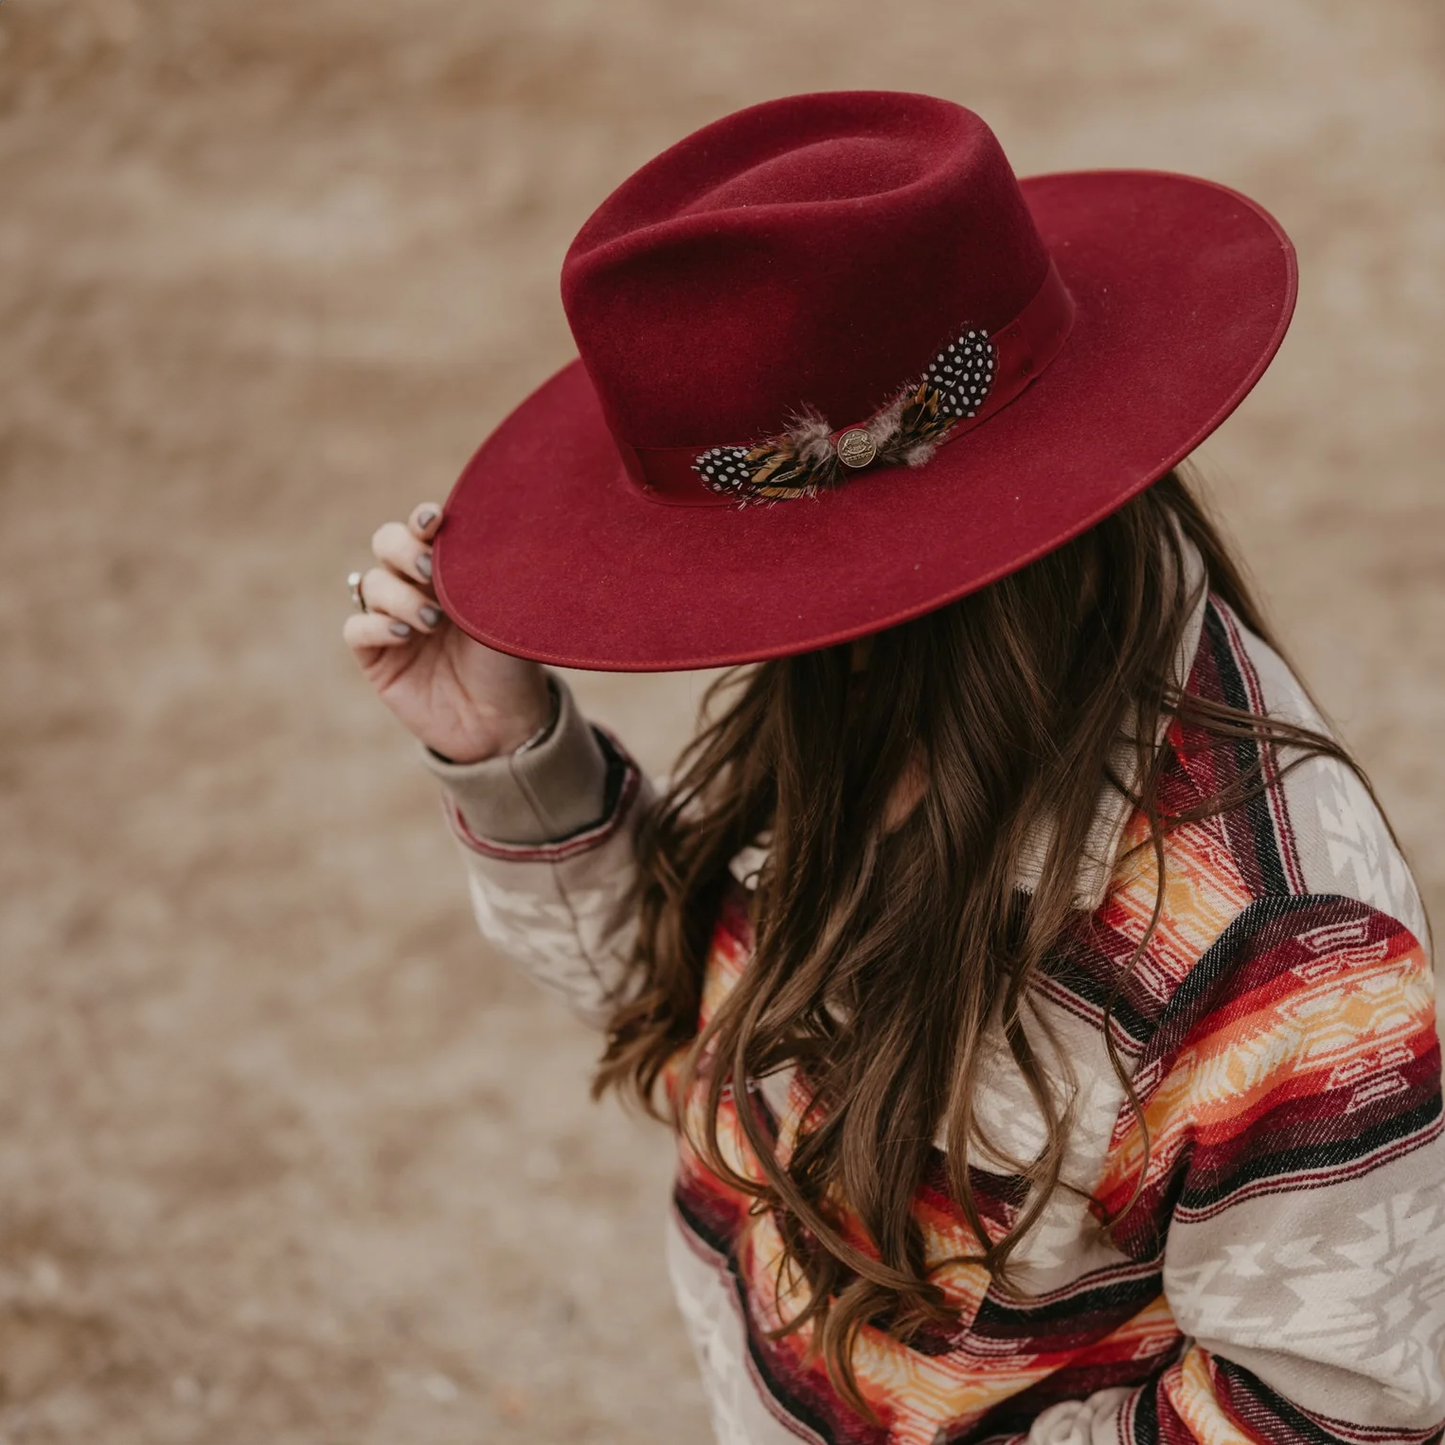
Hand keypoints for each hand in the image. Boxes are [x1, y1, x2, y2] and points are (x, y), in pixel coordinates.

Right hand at [343, 503, 550, 763]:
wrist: (504, 723)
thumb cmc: (512, 664)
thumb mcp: (509, 613)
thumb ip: (491, 573)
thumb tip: (489, 528)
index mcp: (451, 570)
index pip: (423, 528)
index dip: (422, 520)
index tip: (434, 521)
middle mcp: (418, 588)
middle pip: (386, 543)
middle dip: (404, 550)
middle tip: (432, 572)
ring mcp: (394, 621)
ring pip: (373, 584)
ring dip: (400, 595)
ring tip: (432, 621)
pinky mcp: (377, 657)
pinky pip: (357, 628)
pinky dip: (376, 625)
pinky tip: (404, 635)